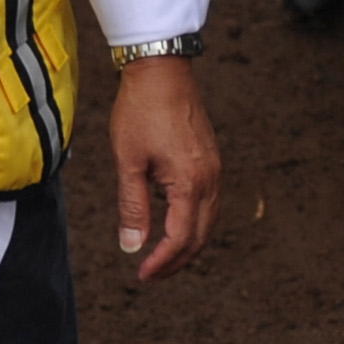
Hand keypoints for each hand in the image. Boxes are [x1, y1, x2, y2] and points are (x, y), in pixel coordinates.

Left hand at [109, 54, 221, 280]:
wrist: (161, 70)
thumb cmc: (141, 111)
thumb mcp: (129, 161)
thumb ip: (132, 207)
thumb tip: (132, 247)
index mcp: (191, 182)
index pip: (181, 238)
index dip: (162, 262)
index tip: (142, 274)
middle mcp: (211, 179)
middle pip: (200, 236)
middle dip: (176, 260)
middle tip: (150, 274)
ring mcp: (215, 169)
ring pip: (208, 221)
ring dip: (187, 243)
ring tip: (161, 256)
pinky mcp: (211, 159)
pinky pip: (208, 202)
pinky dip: (193, 222)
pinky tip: (172, 224)